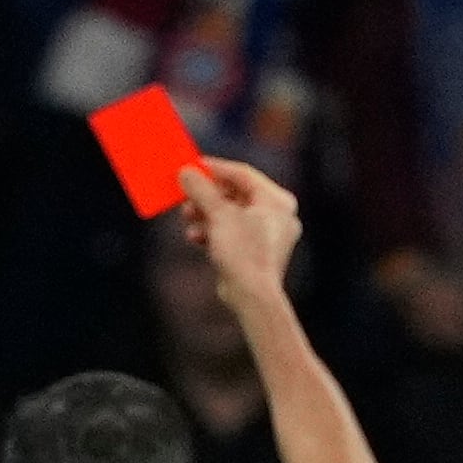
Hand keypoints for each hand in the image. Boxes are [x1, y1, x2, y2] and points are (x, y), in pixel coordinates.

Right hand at [177, 159, 302, 305]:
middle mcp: (276, 215)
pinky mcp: (254, 252)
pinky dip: (212, 231)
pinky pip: (231, 233)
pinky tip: (195, 235)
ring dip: (205, 214)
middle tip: (185, 193)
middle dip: (207, 195)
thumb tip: (186, 172)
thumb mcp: (219, 215)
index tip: (192, 166)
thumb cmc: (244, 252)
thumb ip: (202, 190)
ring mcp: (266, 235)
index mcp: (277, 200)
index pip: (243, 174)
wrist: (252, 296)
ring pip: (230, 214)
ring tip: (187, 216)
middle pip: (235, 194)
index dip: (215, 169)